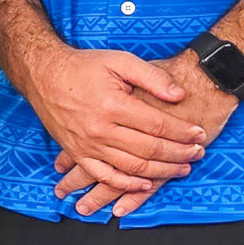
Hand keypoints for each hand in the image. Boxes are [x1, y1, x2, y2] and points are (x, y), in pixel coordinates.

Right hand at [18, 46, 204, 203]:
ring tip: (181, 169)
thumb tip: (178, 95)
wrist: (44, 74)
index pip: (158, 125)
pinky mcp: (78, 153)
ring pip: (132, 167)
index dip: (182, 132)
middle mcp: (100, 129)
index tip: (199, 134)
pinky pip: (104, 175)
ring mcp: (87, 144)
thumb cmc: (83, 66)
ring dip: (161, 171)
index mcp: (113, 105)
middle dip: (179, 153)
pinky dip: (126, 184)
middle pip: (149, 149)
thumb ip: (152, 77)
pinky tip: (145, 184)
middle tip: (198, 153)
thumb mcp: (120, 60)